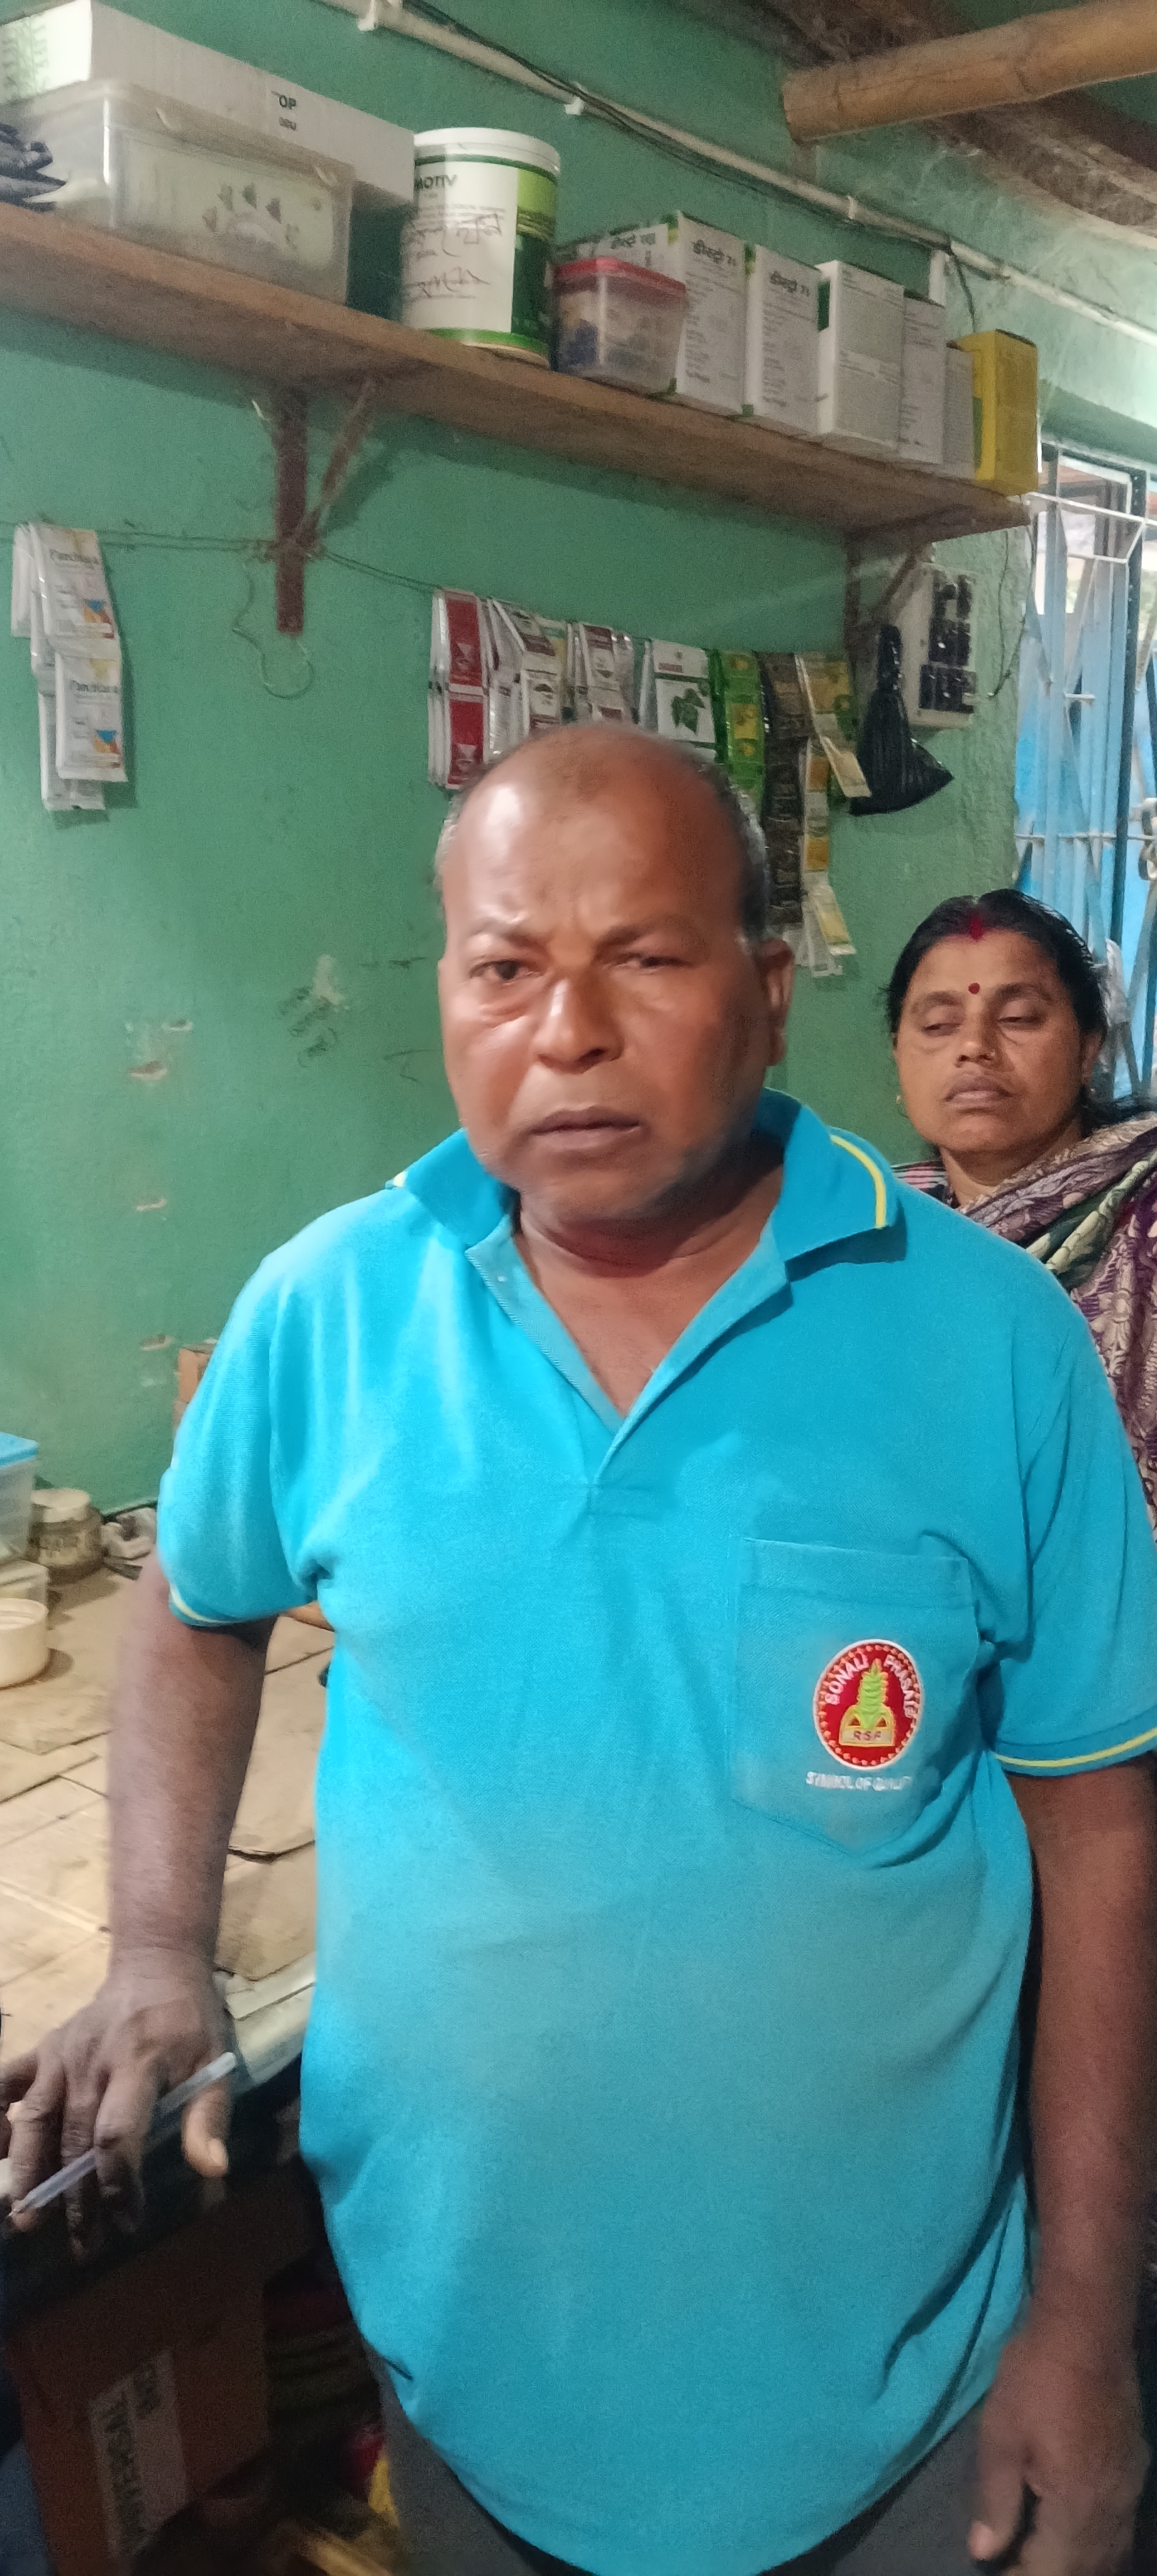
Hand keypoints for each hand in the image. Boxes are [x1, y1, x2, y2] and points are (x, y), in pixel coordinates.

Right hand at [0, 1946, 230, 2254]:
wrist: (155, 1966)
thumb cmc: (188, 2022)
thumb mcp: (214, 2062)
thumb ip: (208, 2117)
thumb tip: (213, 2169)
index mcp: (138, 2064)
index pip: (116, 2134)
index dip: (118, 2184)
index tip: (128, 2221)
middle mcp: (92, 2062)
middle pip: (74, 2140)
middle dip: (76, 2198)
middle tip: (83, 2245)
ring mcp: (60, 2055)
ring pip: (34, 2120)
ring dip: (28, 2171)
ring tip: (24, 2217)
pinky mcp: (41, 2050)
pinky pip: (6, 2083)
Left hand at [970, 2318, 1146, 2571]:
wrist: (1088, 2326)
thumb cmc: (1035, 2377)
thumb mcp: (999, 2435)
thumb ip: (995, 2500)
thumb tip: (983, 2552)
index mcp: (1076, 2505)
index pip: (1052, 2573)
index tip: (996, 2572)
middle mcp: (1111, 2509)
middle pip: (1088, 2571)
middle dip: (1048, 2575)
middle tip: (1014, 2567)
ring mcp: (1128, 2491)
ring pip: (1110, 2556)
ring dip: (1077, 2567)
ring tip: (1038, 2560)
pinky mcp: (1135, 2472)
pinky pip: (1119, 2531)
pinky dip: (1095, 2547)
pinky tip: (1073, 2539)